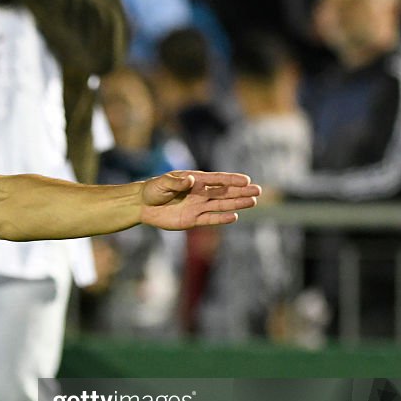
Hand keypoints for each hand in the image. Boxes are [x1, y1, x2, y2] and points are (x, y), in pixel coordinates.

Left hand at [139, 171, 259, 230]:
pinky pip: (209, 219)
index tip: (246, 180)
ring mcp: (197, 207)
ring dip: (236, 204)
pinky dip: (221, 218)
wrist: (142, 205)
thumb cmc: (152, 190)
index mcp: (195, 181)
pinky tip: (234, 217)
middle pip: (224, 192)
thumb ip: (176, 182)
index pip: (217, 180)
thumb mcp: (162, 184)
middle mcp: (199, 193)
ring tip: (253, 202)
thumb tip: (191, 180)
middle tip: (258, 190)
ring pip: (221, 205)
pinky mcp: (191, 220)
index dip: (231, 180)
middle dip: (241, 191)